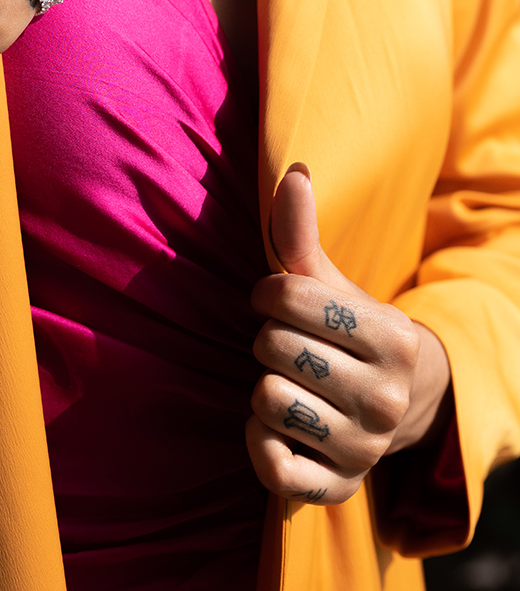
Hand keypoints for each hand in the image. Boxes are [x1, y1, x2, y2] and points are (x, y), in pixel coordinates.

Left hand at [246, 164, 451, 505]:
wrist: (401, 406)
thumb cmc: (351, 333)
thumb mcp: (333, 285)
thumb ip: (303, 234)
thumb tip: (292, 172)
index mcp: (391, 336)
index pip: (289, 298)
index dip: (268, 294)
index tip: (277, 301)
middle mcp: (384, 398)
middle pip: (273, 349)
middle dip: (268, 340)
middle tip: (289, 347)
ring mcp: (363, 448)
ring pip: (267, 400)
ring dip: (263, 387)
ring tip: (290, 383)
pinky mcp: (337, 488)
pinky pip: (272, 466)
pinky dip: (258, 442)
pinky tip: (274, 427)